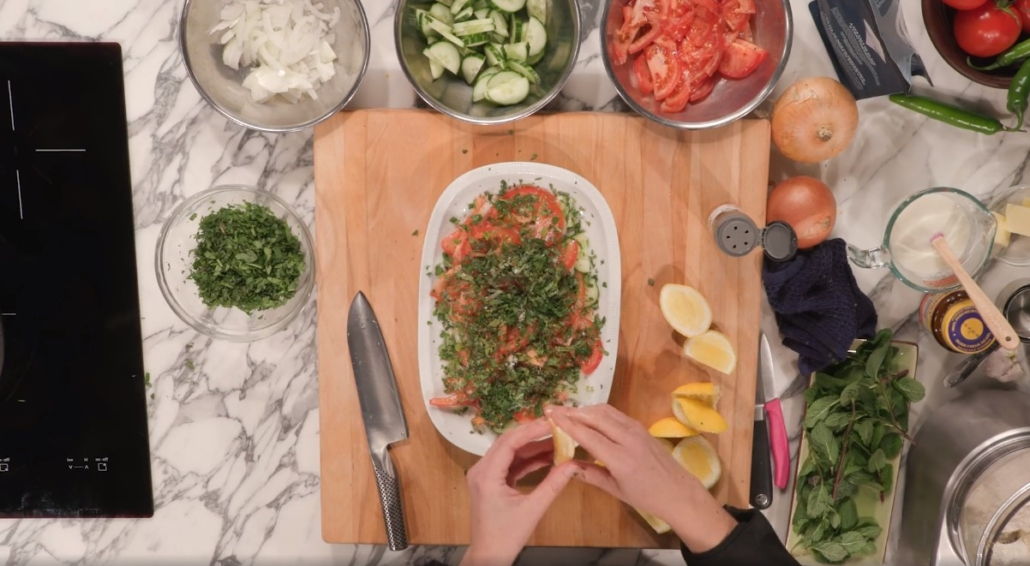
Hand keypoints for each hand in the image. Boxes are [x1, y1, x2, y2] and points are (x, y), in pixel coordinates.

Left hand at [461, 418, 578, 565]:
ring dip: (533, 447)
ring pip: (510, 451)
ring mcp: (485, 475)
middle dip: (533, 434)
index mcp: (486, 475)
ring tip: (557, 441)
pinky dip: (528, 459)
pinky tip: (547, 456)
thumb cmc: (505, 536)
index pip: (509, 442)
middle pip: (508, 442)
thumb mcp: (533, 510)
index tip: (552, 423)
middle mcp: (481, 470)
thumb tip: (573, 465)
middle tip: (557, 427)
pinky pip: (511, 463)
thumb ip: (553, 484)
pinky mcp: (492, 481)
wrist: (489, 555)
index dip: (531, 430)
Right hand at [546, 404, 736, 553]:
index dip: (567, 423)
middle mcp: (628, 439)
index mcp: (620, 459)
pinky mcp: (640, 426)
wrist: (678, 491)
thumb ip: (590, 475)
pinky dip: (598, 411)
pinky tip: (588, 416)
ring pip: (605, 411)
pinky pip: (615, 414)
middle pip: (595, 417)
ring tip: (567, 411)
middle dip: (572, 411)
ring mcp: (636, 430)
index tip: (551, 414)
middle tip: (553, 409)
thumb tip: (566, 465)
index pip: (588, 435)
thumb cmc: (646, 496)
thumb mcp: (615, 490)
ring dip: (584, 409)